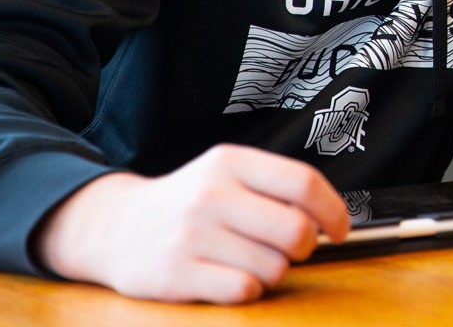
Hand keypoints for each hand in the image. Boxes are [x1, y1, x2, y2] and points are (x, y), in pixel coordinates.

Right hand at [34, 144, 349, 303]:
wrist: (114, 227)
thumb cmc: (189, 204)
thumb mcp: (226, 175)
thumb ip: (274, 187)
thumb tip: (330, 217)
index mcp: (230, 162)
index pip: (304, 183)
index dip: (334, 211)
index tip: (339, 230)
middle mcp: (211, 195)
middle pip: (296, 230)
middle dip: (304, 248)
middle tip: (290, 250)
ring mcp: (192, 235)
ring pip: (274, 266)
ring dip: (273, 271)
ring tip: (248, 261)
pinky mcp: (177, 274)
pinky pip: (245, 290)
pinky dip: (248, 289)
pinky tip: (228, 277)